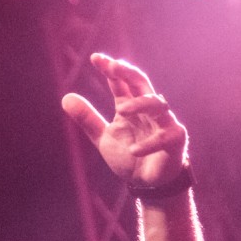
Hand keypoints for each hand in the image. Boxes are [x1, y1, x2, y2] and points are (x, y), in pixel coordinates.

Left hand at [61, 54, 187, 188]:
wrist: (147, 182)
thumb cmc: (129, 155)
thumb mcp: (103, 137)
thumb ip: (88, 119)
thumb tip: (65, 98)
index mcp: (130, 106)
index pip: (121, 82)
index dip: (110, 69)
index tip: (95, 58)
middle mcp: (147, 110)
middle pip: (141, 83)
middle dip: (128, 72)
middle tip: (113, 66)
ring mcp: (163, 122)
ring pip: (156, 104)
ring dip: (139, 104)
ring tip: (121, 110)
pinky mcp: (175, 139)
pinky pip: (164, 136)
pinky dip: (148, 143)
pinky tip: (133, 150)